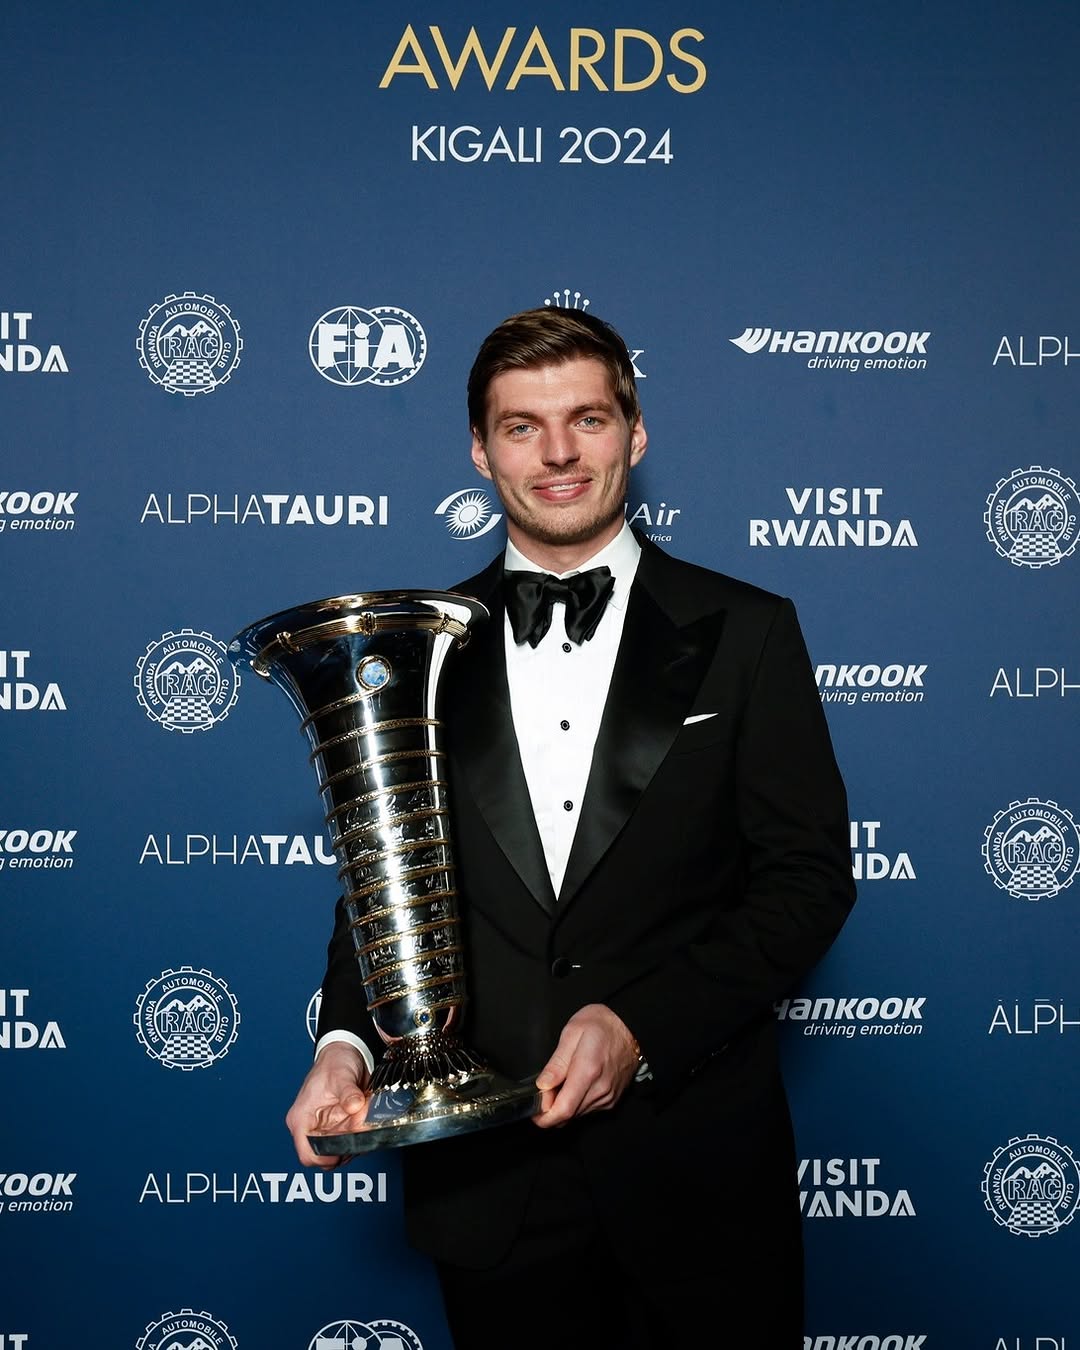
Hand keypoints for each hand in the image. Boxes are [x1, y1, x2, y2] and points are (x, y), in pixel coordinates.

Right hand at [285, 1041, 370, 1167]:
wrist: (346, 1052)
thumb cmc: (334, 1061)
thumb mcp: (341, 1075)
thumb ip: (348, 1093)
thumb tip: (355, 1106)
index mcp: (301, 1118)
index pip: (307, 1154)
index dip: (324, 1159)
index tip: (344, 1151)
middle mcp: (312, 1127)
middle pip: (327, 1155)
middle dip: (347, 1145)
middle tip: (361, 1128)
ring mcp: (327, 1128)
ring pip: (342, 1148)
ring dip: (357, 1138)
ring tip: (365, 1118)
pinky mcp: (341, 1126)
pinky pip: (352, 1138)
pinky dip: (362, 1132)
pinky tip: (367, 1118)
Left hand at [532, 1003, 639, 1128]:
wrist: (630, 1028)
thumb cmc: (602, 1025)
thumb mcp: (572, 1032)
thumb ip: (557, 1062)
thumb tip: (542, 1085)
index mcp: (587, 1071)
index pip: (563, 1109)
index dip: (544, 1117)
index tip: (533, 1110)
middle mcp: (600, 1089)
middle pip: (568, 1116)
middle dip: (550, 1110)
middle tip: (544, 1091)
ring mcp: (607, 1097)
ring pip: (577, 1115)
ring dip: (563, 1106)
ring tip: (561, 1083)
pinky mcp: (611, 1100)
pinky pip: (587, 1110)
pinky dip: (576, 1103)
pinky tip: (575, 1085)